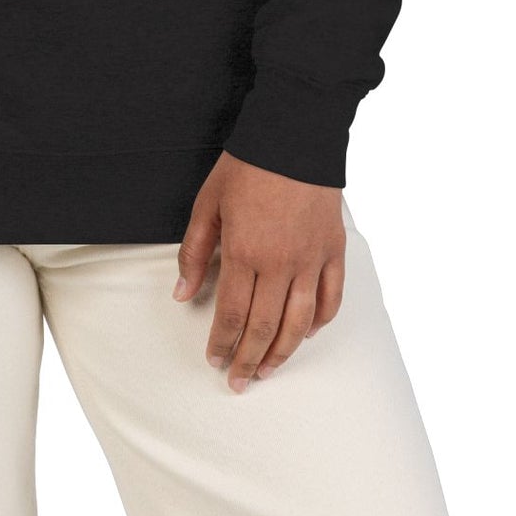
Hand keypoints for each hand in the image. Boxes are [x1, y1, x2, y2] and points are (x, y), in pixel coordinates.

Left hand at [171, 151, 344, 392]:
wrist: (295, 134)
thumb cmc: (247, 166)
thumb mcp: (208, 202)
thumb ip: (195, 252)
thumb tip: (182, 293)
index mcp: (245, 251)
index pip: (231, 313)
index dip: (222, 342)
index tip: (214, 360)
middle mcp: (281, 263)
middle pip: (265, 327)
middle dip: (249, 359)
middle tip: (238, 381)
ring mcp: (311, 259)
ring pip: (299, 322)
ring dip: (283, 352)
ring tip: (268, 370)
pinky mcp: (334, 250)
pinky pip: (331, 298)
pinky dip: (319, 322)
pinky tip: (306, 333)